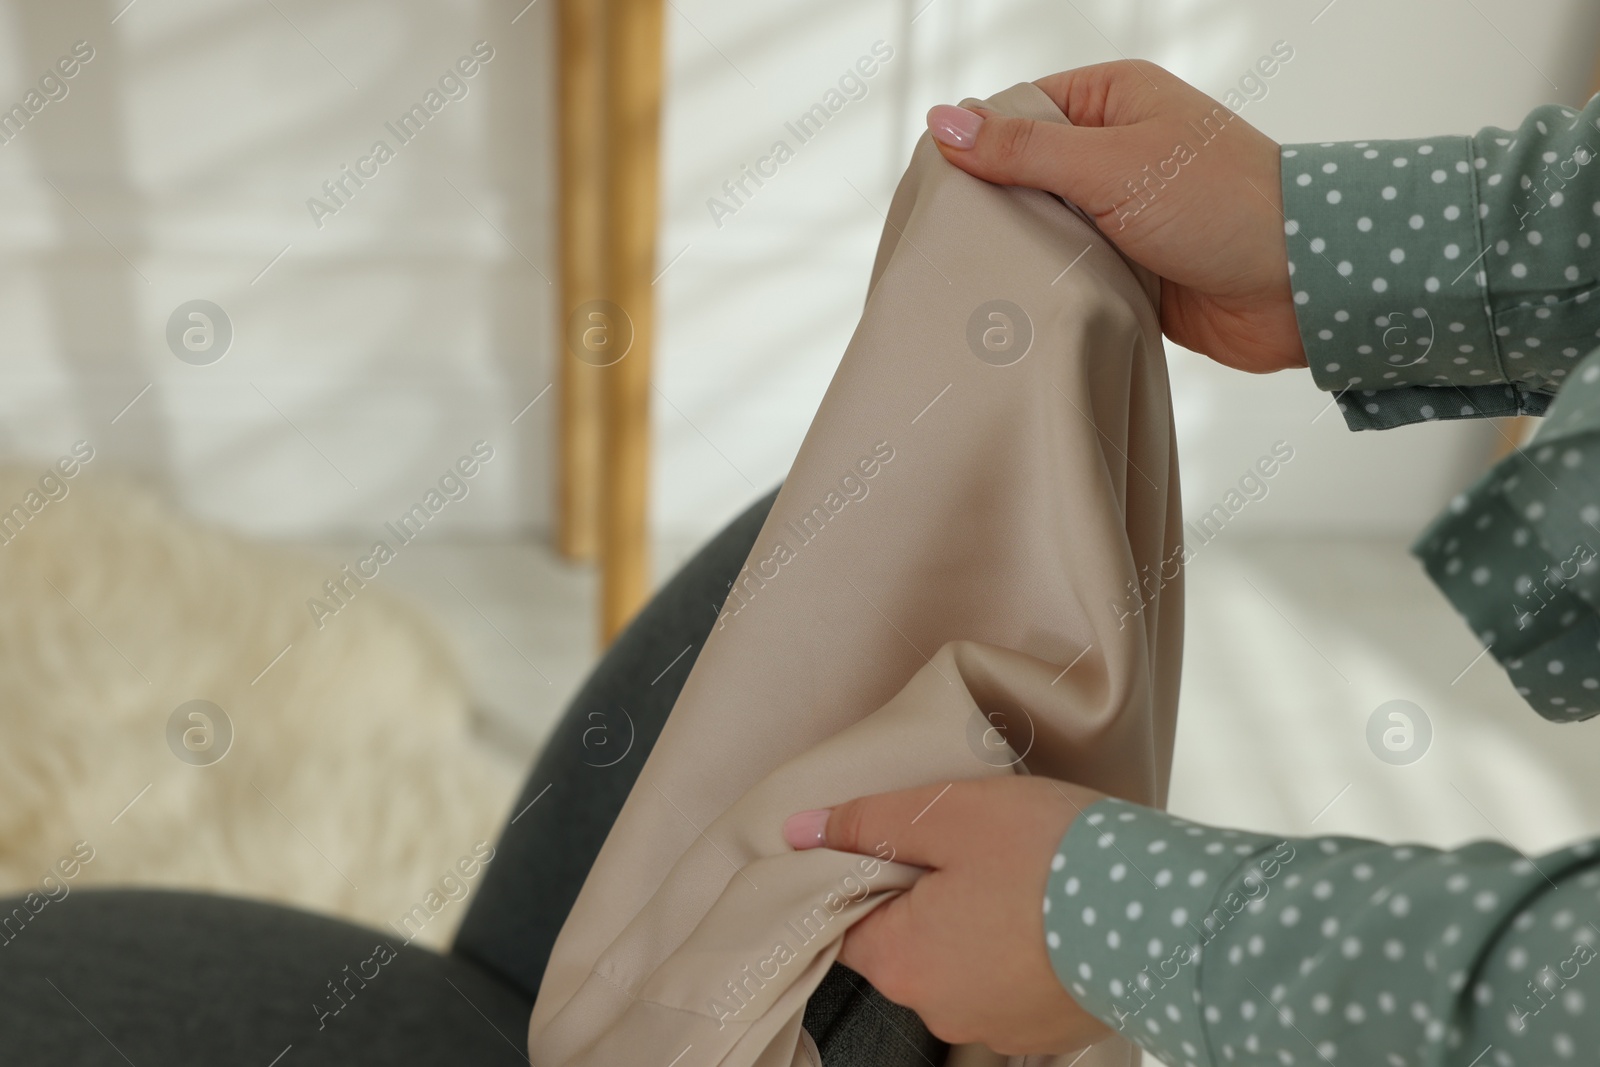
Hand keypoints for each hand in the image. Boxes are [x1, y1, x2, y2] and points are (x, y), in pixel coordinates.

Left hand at [782, 776, 1108, 1054]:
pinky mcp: (1048, 1028)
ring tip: (1025, 872)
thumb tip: (800, 831)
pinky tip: (1054, 909)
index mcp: (902, 962)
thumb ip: (869, 822)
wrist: (1171, 916)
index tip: (909, 838)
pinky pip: (1012, 981)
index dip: (871, 870)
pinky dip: (1023, 947)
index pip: (849, 918)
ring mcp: (999, 1028)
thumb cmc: (1053, 857)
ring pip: (961, 960)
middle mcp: (940, 1010)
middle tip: (975, 845)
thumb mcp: (949, 814)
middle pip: (905, 940)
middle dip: (929, 892)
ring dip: (979, 920)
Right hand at [925, 60, 1307, 374]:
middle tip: (953, 240)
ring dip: (1024, 252)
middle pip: (1024, 172)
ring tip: (984, 275)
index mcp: (1114, 100)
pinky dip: (1051, 287)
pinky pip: (1069, 272)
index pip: (1019, 110)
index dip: (977, 145)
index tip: (941, 186)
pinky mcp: (1129, 267)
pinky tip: (1023, 303)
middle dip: (994, 206)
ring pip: (1043, 228)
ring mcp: (1122, 211)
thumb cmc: (1222, 205)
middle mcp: (1117, 150)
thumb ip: (1024, 148)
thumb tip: (944, 121)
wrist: (1300, 286)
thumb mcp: (1111, 165)